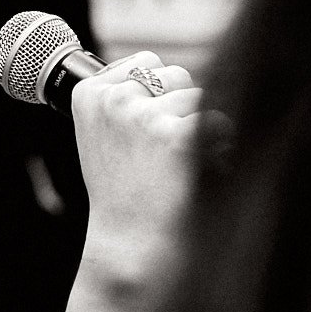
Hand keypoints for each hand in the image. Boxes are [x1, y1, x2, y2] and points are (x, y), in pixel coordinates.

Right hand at [69, 50, 200, 290]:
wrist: (132, 249)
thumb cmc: (126, 196)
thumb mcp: (106, 138)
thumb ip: (125, 100)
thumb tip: (173, 70)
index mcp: (89, 95)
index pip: (144, 62)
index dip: (156, 96)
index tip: (142, 136)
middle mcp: (115, 99)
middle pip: (177, 75)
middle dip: (181, 108)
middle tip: (162, 158)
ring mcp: (147, 116)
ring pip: (201, 98)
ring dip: (200, 130)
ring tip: (176, 171)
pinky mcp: (182, 136)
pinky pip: (221, 123)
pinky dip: (220, 149)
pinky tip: (195, 176)